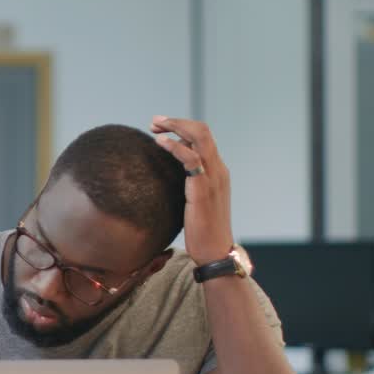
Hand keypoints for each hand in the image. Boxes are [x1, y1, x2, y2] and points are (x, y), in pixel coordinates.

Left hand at [150, 116, 234, 264]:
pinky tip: (160, 143)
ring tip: (155, 127)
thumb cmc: (202, 229)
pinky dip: (175, 146)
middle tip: (155, 122)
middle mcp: (218, 170)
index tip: (161, 127)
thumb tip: (169, 175)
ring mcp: (213, 178)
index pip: (203, 137)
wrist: (214, 251)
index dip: (182, 127)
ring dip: (175, 127)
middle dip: (177, 121)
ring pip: (199, 138)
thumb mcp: (195, 200)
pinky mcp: (203, 190)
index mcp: (217, 171)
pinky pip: (191, 159)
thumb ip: (188, 184)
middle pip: (202, 131)